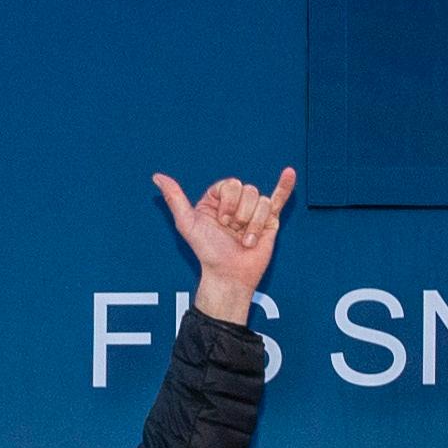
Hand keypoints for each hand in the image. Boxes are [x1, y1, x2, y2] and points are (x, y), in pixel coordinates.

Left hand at [157, 167, 297, 323]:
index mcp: (217, 199)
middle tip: (233, 231)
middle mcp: (236, 203)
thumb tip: (157, 177)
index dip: (228, 202)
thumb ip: (175, 199)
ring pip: (262, 201)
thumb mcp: (188, 224)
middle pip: (248, 190)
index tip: (222, 221)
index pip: (230, 184)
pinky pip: (279, 199)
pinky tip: (289, 173)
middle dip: (241, 214)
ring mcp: (254, 211)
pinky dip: (285, 186)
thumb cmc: (208, 252)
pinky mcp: (270, 221)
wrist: (229, 275)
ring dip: (253, 224)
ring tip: (246, 239)